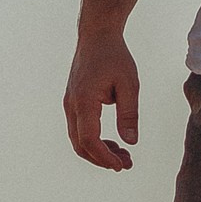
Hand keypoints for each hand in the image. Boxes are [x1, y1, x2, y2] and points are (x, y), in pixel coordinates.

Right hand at [65, 30, 139, 171]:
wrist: (97, 36)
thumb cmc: (114, 56)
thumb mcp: (129, 84)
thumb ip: (129, 114)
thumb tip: (131, 142)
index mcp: (83, 102)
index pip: (90, 140)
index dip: (104, 157)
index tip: (122, 165)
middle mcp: (71, 105)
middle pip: (80, 145)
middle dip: (102, 159)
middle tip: (126, 164)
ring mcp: (70, 104)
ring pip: (78, 139)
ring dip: (98, 151)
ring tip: (123, 156)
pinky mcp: (73, 102)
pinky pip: (79, 129)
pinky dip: (94, 140)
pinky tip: (113, 143)